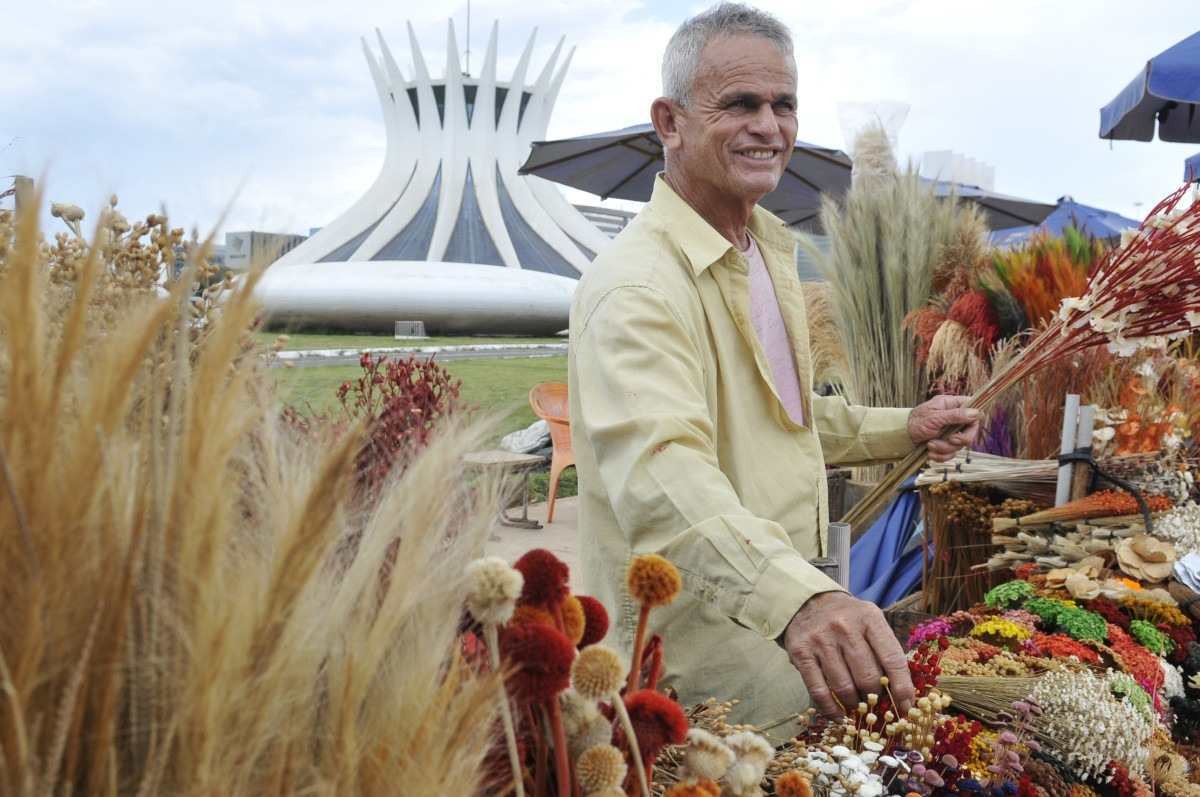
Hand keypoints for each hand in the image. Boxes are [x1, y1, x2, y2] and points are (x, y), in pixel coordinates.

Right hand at [781, 592, 914, 716]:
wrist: (809, 601)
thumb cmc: (848, 618)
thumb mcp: (871, 622)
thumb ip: (885, 650)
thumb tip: (902, 693)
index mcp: (869, 619)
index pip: (892, 659)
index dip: (902, 688)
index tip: (906, 707)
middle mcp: (845, 627)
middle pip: (868, 677)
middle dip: (875, 697)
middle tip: (876, 704)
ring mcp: (821, 640)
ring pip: (844, 687)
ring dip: (854, 704)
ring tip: (858, 707)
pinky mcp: (801, 653)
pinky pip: (819, 690)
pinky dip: (831, 709)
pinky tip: (839, 716)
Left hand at [907, 395, 982, 462]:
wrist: (901, 436)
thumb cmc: (915, 421)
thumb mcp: (934, 417)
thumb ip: (955, 415)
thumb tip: (976, 412)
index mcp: (952, 405)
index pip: (974, 410)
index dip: (974, 421)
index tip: (966, 429)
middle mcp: (954, 418)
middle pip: (970, 432)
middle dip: (958, 440)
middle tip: (949, 440)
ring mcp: (950, 432)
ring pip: (959, 446)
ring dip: (945, 448)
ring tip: (930, 445)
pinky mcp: (945, 444)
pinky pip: (951, 454)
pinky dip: (940, 456)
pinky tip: (929, 452)